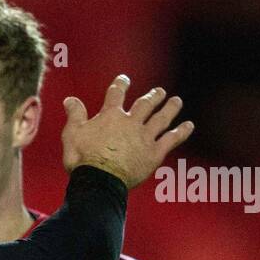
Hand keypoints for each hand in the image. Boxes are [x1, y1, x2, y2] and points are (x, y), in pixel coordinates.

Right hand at [62, 75, 193, 187]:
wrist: (99, 179)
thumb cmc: (82, 158)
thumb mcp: (72, 134)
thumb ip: (75, 115)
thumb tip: (70, 99)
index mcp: (110, 116)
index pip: (116, 94)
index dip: (120, 84)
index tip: (124, 79)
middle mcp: (131, 122)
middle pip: (145, 104)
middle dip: (153, 96)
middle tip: (160, 91)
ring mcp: (144, 137)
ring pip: (161, 118)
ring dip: (170, 108)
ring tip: (177, 101)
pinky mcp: (154, 153)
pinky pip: (171, 139)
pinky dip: (181, 132)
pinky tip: (188, 126)